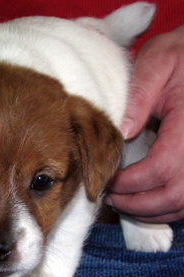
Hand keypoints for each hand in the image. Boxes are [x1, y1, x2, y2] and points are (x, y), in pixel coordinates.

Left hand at [105, 24, 183, 223]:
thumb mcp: (158, 62)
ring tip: (124, 203)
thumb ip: (140, 96)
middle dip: (139, 204)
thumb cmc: (181, 57)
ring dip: (152, 211)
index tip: (107, 180)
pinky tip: (147, 201)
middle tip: (111, 199)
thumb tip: (123, 133)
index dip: (130, 182)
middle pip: (175, 196)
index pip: (160, 169)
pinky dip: (168, 207)